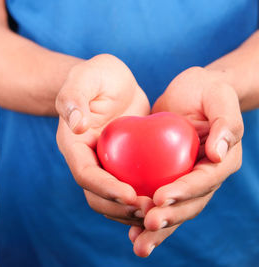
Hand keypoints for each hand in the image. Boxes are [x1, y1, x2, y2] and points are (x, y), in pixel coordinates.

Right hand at [56, 54, 151, 225]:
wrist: (112, 82)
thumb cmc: (96, 75)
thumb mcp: (85, 77)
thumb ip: (74, 97)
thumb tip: (77, 125)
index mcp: (74, 145)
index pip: (85, 174)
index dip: (105, 189)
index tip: (130, 195)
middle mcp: (87, 160)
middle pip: (97, 196)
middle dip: (121, 208)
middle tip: (150, 209)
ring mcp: (105, 165)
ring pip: (113, 200)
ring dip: (132, 211)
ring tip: (159, 211)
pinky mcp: (123, 165)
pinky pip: (132, 188)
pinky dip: (144, 199)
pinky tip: (165, 201)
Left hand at [129, 67, 243, 256]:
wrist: (189, 93)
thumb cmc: (206, 90)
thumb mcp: (218, 96)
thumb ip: (225, 123)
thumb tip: (219, 155)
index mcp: (221, 161)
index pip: (204, 181)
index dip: (184, 192)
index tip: (159, 198)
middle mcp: (205, 175)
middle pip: (190, 204)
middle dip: (169, 218)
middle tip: (146, 225)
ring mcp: (186, 180)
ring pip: (174, 210)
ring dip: (157, 229)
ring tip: (137, 244)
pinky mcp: (168, 179)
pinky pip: (158, 202)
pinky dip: (145, 218)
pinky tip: (130, 232)